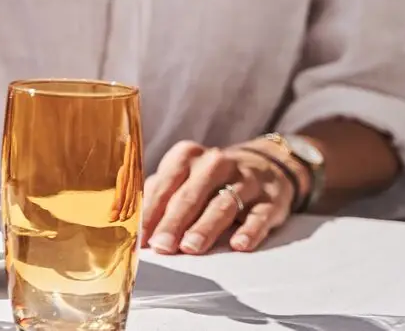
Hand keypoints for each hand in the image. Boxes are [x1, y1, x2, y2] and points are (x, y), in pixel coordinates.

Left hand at [140, 141, 297, 255]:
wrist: (266, 165)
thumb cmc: (212, 177)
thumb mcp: (185, 175)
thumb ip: (160, 193)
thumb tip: (133, 223)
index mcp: (187, 156)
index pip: (165, 184)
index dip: (151, 211)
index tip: (141, 237)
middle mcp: (216, 163)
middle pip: (190, 195)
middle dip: (174, 222)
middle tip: (161, 246)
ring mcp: (246, 180)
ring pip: (222, 205)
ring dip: (205, 227)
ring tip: (191, 247)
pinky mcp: (271, 199)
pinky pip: (259, 216)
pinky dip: (249, 230)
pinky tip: (239, 244)